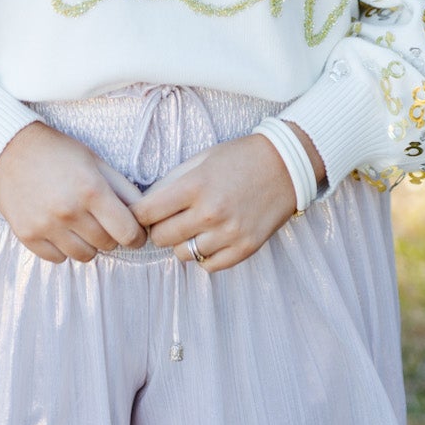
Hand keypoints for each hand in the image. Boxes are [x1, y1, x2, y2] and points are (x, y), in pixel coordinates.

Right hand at [0, 121, 147, 262]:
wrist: (8, 149)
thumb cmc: (57, 152)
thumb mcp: (95, 161)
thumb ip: (122, 188)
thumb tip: (143, 214)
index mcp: (92, 190)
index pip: (128, 233)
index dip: (137, 237)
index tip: (136, 234)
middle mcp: (69, 212)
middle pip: (108, 245)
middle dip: (111, 235)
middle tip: (102, 220)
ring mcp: (46, 226)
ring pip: (85, 256)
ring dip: (88, 243)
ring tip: (80, 223)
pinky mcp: (27, 236)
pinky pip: (58, 259)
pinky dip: (63, 248)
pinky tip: (59, 229)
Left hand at [134, 133, 300, 273]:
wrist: (286, 166)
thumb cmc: (241, 158)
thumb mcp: (201, 159)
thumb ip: (172, 183)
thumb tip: (144, 206)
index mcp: (195, 186)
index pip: (146, 213)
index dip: (139, 214)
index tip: (141, 214)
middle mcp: (210, 213)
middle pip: (161, 238)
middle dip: (159, 229)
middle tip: (169, 219)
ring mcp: (228, 234)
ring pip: (183, 254)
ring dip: (183, 242)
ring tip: (194, 227)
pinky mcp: (245, 249)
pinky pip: (208, 266)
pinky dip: (204, 256)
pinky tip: (211, 238)